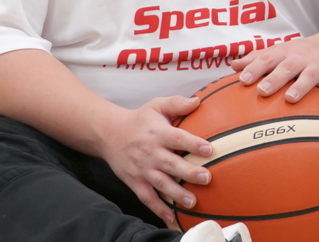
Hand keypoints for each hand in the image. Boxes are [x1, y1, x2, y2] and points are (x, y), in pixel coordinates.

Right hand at [98, 96, 215, 224]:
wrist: (109, 134)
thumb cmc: (139, 120)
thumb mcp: (156, 106)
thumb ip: (177, 104)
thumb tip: (198, 101)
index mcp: (157, 133)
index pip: (177, 138)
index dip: (193, 144)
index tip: (209, 149)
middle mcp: (150, 152)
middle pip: (171, 164)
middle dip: (188, 172)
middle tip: (206, 178)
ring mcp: (142, 169)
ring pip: (160, 183)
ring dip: (176, 194)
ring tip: (192, 201)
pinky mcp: (135, 182)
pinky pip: (147, 198)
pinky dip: (158, 208)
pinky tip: (171, 217)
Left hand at [231, 31, 318, 112]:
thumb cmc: (305, 53)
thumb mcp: (283, 51)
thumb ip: (258, 58)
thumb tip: (232, 65)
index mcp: (286, 51)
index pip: (268, 58)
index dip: (255, 68)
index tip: (243, 79)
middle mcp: (303, 57)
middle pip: (287, 66)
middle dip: (275, 78)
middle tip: (262, 90)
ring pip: (310, 75)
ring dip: (301, 86)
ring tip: (290, 99)